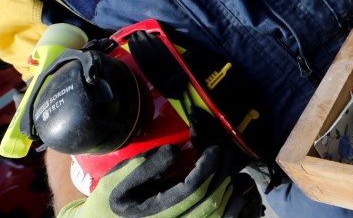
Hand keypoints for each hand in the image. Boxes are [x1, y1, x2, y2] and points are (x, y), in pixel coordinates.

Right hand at [59, 144, 233, 216]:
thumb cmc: (109, 204)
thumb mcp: (116, 182)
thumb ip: (144, 166)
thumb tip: (174, 151)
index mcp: (154, 214)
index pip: (193, 190)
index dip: (208, 168)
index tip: (214, 149)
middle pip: (210, 202)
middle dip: (223, 174)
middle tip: (227, 153)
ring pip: (217, 216)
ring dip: (230, 190)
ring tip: (231, 168)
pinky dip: (230, 210)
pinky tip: (235, 193)